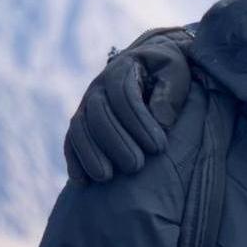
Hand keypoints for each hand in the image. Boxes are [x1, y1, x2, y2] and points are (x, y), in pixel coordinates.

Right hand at [64, 26, 194, 183]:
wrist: (146, 65)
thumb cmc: (166, 72)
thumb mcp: (175, 73)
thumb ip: (170, 91)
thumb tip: (162, 120)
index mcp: (122, 70)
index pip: (124, 95)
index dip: (139, 122)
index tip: (160, 147)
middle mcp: (98, 87)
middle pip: (98, 114)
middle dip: (115, 141)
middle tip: (136, 166)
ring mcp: (85, 105)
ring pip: (80, 129)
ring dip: (90, 154)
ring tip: (106, 178)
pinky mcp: (80, 124)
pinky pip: (71, 141)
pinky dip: (74, 160)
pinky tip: (82, 181)